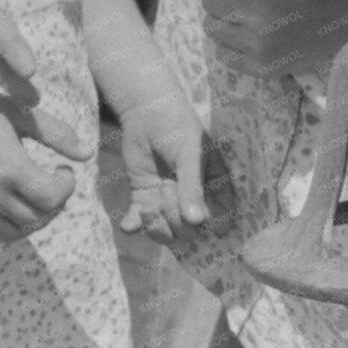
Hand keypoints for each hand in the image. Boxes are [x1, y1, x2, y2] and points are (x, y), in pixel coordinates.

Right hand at [0, 106, 76, 243]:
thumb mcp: (19, 113)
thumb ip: (57, 134)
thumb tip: (88, 154)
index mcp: (9, 169)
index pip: (53, 198)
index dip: (67, 186)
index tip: (64, 171)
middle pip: (37, 219)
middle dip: (54, 205)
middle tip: (54, 187)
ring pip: (11, 235)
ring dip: (32, 221)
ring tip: (35, 200)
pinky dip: (0, 232)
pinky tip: (8, 210)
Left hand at [114, 92, 215, 243]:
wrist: (148, 115)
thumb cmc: (179, 129)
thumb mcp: (190, 156)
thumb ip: (192, 187)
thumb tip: (196, 222)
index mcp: (214, 187)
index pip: (219, 218)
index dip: (212, 227)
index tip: (201, 224)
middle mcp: (193, 199)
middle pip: (189, 231)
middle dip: (175, 220)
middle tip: (166, 194)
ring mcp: (168, 201)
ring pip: (165, 232)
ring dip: (155, 226)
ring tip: (146, 209)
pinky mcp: (144, 199)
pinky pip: (139, 223)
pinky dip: (133, 227)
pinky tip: (129, 224)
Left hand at [204, 0, 347, 78]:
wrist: (344, 15)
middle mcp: (259, 22)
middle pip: (209, 13)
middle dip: (221, 5)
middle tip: (239, 2)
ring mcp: (260, 49)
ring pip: (215, 35)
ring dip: (225, 26)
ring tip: (244, 20)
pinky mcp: (262, 69)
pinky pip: (226, 58)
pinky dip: (234, 49)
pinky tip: (252, 39)